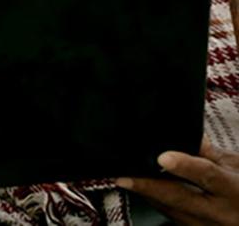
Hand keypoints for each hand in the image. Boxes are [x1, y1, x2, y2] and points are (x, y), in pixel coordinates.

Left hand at [116, 138, 238, 224]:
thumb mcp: (237, 166)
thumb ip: (210, 153)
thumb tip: (187, 134)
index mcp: (234, 191)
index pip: (208, 176)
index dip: (185, 166)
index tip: (163, 158)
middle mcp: (220, 214)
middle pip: (180, 199)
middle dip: (149, 187)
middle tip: (123, 178)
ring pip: (171, 210)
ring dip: (148, 194)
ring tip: (125, 179)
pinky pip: (172, 217)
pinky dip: (158, 203)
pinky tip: (144, 190)